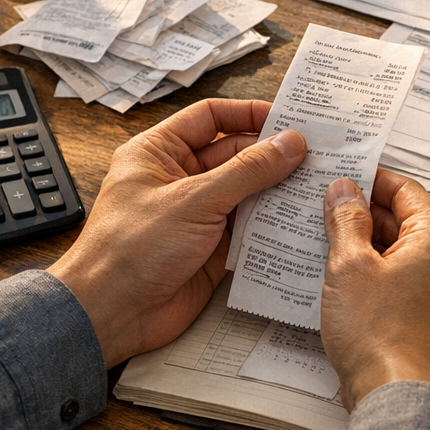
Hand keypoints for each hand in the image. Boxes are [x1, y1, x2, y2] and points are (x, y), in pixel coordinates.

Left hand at [48, 99, 307, 367]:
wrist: (112, 315)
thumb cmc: (130, 250)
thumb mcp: (193, 200)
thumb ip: (247, 171)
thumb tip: (290, 143)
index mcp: (159, 153)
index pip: (210, 118)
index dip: (248, 114)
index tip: (289, 119)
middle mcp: (179, 179)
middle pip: (235, 154)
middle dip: (272, 155)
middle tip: (316, 154)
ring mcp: (197, 214)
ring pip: (247, 191)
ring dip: (277, 190)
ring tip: (317, 184)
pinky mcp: (211, 247)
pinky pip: (249, 227)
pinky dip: (273, 224)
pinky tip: (300, 220)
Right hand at [320, 170, 429, 409]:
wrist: (398, 400)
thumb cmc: (377, 335)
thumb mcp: (349, 266)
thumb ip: (347, 220)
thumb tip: (344, 189)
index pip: (406, 190)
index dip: (371, 179)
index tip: (342, 177)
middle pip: (407, 222)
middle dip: (365, 215)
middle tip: (325, 212)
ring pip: (406, 254)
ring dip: (370, 248)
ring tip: (328, 245)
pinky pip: (409, 283)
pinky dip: (381, 276)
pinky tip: (348, 283)